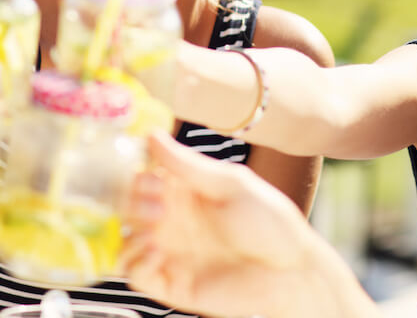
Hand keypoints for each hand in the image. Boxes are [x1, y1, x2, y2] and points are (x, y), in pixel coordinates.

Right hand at [122, 132, 326, 317]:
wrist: (292, 274)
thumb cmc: (271, 224)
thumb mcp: (231, 185)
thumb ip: (188, 165)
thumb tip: (152, 134)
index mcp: (185, 192)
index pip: (142, 176)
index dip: (136, 173)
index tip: (147, 174)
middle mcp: (172, 220)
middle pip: (127, 206)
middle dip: (131, 200)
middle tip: (156, 203)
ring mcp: (169, 252)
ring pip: (124, 239)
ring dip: (129, 230)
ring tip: (155, 228)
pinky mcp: (170, 282)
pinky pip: (134, 273)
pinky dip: (134, 261)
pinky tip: (156, 252)